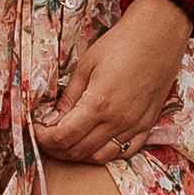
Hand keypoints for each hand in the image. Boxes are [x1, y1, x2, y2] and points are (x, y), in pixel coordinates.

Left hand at [29, 0, 191, 163]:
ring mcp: (134, 127)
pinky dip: (104, 154)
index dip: (44, 138)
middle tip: (45, 137)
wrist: (158, 37)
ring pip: (99, 157)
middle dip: (56, 148)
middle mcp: (117, 121)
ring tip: (65, 142)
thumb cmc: (120, 45)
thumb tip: (52, 119)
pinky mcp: (146, 126)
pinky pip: (124, 153)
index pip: (63, 137)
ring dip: (77, 155)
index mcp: (98, 104)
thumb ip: (69, 97)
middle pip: (78, 151)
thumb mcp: (86, 65)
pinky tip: (93, 143)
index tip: (35, 129)